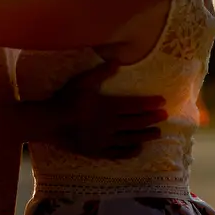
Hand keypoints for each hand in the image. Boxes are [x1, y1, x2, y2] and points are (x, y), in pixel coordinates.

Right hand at [47, 63, 166, 159]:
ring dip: (145, 135)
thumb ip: (101, 72)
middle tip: (165, 117)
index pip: (134, 105)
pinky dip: (130, 151)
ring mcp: (104, 140)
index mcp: (108, 107)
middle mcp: (110, 124)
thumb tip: (118, 61)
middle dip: (152, 119)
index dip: (150, 104)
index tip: (162, 103)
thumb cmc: (65, 99)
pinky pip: (118, 153)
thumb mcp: (82, 81)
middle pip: (136, 122)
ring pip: (130, 138)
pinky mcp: (97, 151)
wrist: (49, 123)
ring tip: (157, 133)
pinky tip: (139, 149)